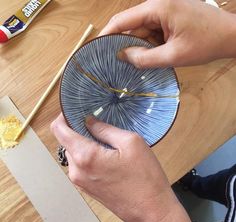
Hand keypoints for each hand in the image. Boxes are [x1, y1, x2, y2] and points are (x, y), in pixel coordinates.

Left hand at [51, 114, 195, 221]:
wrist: (151, 210)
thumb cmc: (145, 177)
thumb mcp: (130, 142)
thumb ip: (105, 129)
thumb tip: (89, 121)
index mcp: (85, 156)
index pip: (59, 130)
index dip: (64, 116)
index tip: (74, 110)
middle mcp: (76, 170)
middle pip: (66, 141)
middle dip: (78, 129)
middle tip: (97, 122)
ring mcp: (80, 181)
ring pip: (74, 152)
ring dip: (84, 142)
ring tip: (105, 139)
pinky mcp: (86, 187)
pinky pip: (80, 164)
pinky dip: (88, 154)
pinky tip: (106, 153)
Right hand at [100, 0, 235, 67]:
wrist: (230, 37)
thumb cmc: (206, 42)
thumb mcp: (173, 55)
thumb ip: (146, 58)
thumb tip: (123, 56)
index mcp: (158, 8)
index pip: (123, 20)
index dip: (108, 33)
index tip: (97, 47)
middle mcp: (158, 6)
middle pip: (132, 26)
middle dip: (126, 45)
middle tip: (118, 64)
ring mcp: (164, 12)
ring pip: (142, 31)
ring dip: (140, 47)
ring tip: (138, 64)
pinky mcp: (169, 19)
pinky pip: (152, 33)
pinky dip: (150, 45)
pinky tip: (152, 57)